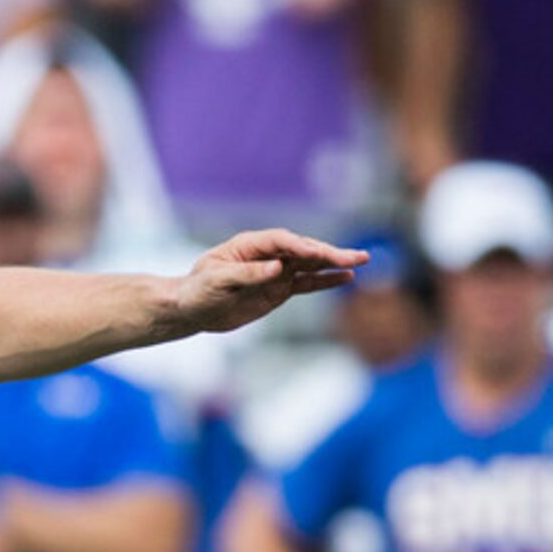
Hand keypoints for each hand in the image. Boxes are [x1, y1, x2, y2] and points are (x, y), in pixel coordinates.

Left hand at [172, 229, 367, 334]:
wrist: (191, 309)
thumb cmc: (197, 290)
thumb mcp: (217, 281)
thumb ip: (247, 275)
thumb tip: (276, 269)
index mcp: (251, 245)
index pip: (283, 242)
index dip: (302, 247)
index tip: (319, 254)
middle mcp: (268, 254)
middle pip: (304, 250)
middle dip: (330, 253)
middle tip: (356, 256)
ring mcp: (277, 271)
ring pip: (311, 265)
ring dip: (335, 263)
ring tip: (361, 261)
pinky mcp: (279, 289)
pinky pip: (307, 283)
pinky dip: (326, 281)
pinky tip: (346, 277)